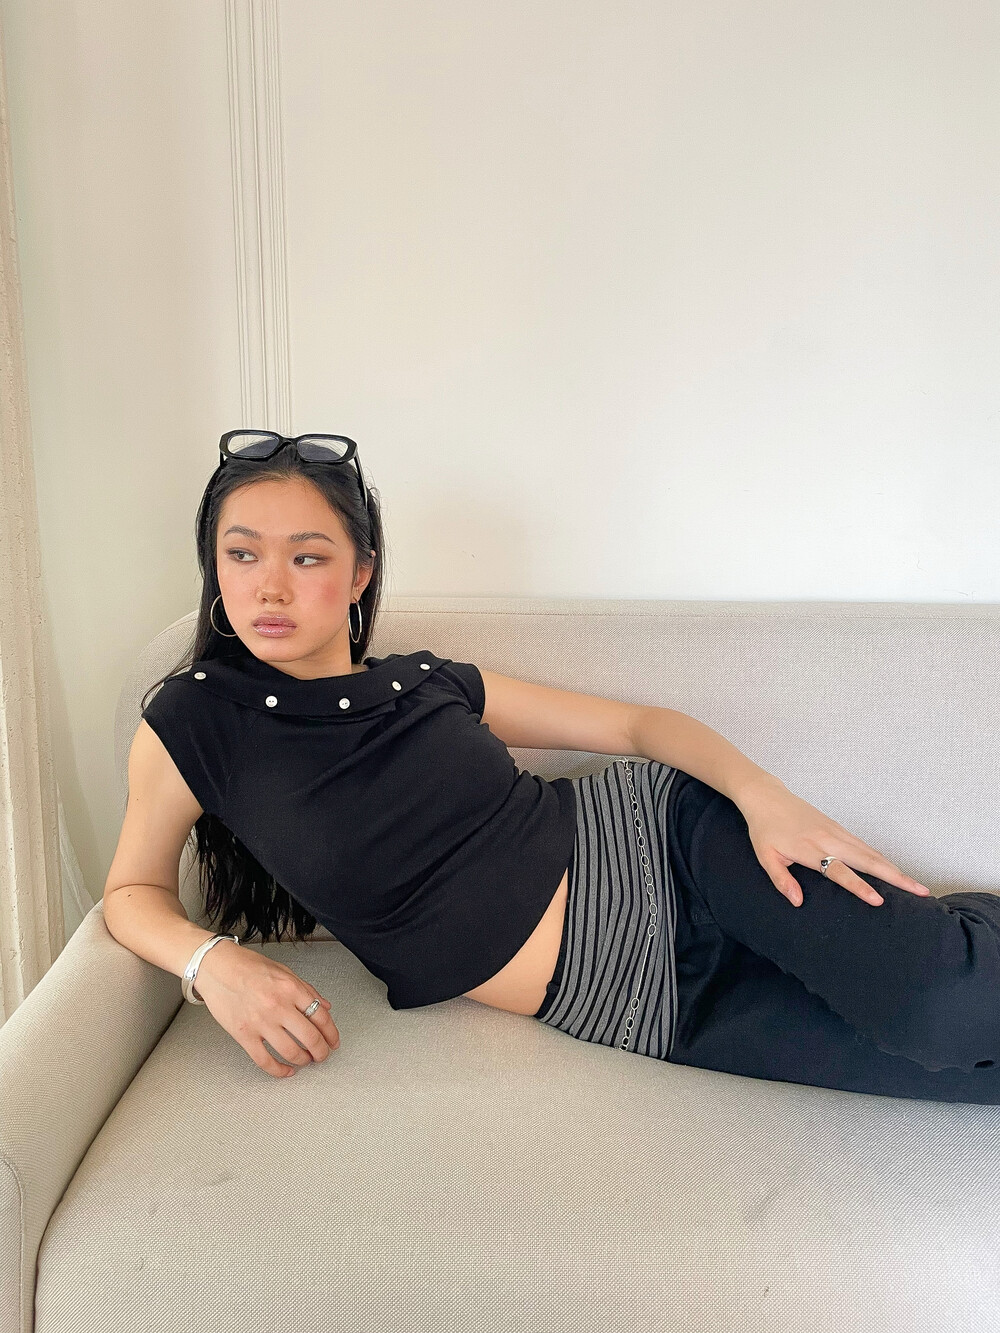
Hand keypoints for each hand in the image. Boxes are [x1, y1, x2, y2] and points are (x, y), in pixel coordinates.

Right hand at [194, 940, 339, 1077]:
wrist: (216, 966)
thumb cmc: (247, 966)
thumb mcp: (283, 971)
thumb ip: (306, 989)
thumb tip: (324, 1006)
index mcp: (291, 988)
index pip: (321, 1017)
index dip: (332, 1034)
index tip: (333, 1042)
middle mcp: (278, 1006)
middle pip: (310, 1038)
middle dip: (321, 1051)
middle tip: (323, 1055)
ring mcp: (260, 1022)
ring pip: (290, 1052)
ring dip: (303, 1061)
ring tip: (305, 1060)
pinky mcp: (243, 1034)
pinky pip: (264, 1060)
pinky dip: (279, 1070)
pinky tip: (286, 1071)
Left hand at [737, 781, 931, 907]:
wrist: (767, 797)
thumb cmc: (764, 829)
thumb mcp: (765, 856)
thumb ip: (781, 879)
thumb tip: (797, 902)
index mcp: (809, 849)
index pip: (838, 871)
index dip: (858, 886)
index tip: (878, 900)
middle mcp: (828, 839)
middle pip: (867, 859)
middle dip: (895, 877)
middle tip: (920, 892)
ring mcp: (836, 832)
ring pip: (870, 852)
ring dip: (894, 868)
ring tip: (915, 885)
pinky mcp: (838, 827)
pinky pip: (864, 845)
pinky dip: (882, 857)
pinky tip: (893, 869)